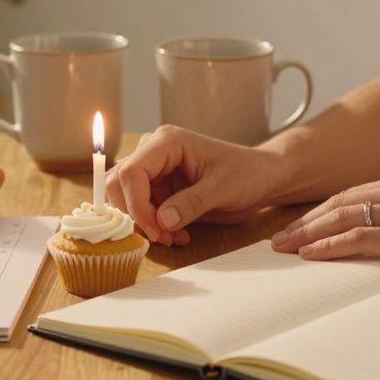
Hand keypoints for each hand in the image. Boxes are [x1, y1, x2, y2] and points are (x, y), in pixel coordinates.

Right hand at [106, 125, 278, 246]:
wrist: (262, 178)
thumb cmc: (248, 174)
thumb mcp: (223, 189)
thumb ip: (192, 204)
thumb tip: (161, 222)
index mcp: (166, 142)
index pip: (130, 172)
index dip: (135, 204)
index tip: (155, 230)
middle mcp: (153, 152)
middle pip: (118, 185)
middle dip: (137, 216)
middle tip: (163, 236)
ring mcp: (154, 170)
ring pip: (126, 200)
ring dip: (145, 224)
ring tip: (174, 237)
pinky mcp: (158, 188)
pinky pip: (141, 210)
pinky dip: (154, 227)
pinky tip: (178, 234)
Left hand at [270, 170, 379, 274]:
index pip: (352, 194)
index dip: (322, 211)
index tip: (301, 224)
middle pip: (338, 203)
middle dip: (305, 222)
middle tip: (278, 239)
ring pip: (342, 218)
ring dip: (308, 234)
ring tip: (284, 248)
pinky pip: (360, 238)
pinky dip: (331, 245)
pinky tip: (311, 254)